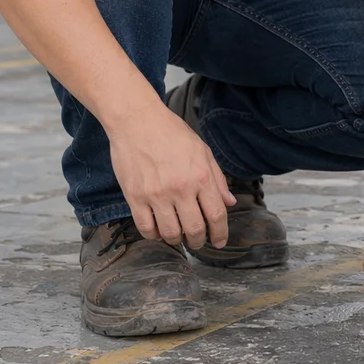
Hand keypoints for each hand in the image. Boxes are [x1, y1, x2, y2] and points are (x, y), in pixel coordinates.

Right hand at [106, 106, 234, 249]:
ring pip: (170, 233)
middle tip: (198, 242)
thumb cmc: (171, 132)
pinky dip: (154, 235)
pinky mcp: (134, 197)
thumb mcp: (202, 150)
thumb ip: (217, 178)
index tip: (220, 241)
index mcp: (200, 176)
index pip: (216, 215)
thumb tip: (229, 203)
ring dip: (177, 240)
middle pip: (194, 229)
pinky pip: (145, 228)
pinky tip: (158, 231)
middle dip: (199, 241)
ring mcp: (156, 194)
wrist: (137, 121)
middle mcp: (180, 188)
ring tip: (178, 236)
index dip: (221, 233)